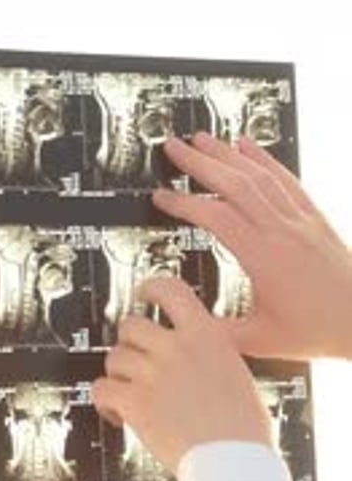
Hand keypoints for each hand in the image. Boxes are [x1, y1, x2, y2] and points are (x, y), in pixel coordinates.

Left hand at [92, 277, 271, 473]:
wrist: (234, 461)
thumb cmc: (244, 430)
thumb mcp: (238, 374)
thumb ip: (212, 356)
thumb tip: (199, 357)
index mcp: (207, 336)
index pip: (171, 290)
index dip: (150, 288)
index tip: (143, 294)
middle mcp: (177, 349)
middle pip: (131, 325)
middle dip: (129, 344)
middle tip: (135, 361)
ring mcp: (153, 374)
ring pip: (113, 357)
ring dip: (117, 375)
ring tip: (129, 394)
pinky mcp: (135, 402)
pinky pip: (102, 389)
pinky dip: (104, 401)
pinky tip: (118, 414)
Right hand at [153, 132, 351, 360]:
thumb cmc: (318, 331)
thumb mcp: (259, 341)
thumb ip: (217, 331)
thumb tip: (185, 321)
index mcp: (265, 259)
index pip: (217, 218)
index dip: (184, 204)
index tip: (162, 197)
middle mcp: (284, 232)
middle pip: (236, 184)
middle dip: (200, 162)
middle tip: (174, 148)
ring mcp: (301, 221)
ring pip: (260, 175)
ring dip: (227, 154)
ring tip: (201, 139)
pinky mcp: (314, 219)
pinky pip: (286, 179)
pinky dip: (263, 159)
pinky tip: (246, 146)